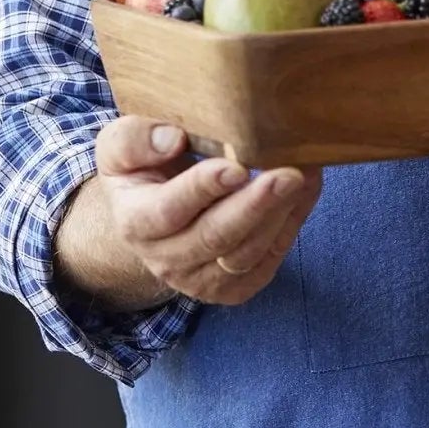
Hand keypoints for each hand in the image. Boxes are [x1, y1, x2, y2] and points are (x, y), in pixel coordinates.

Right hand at [55, 116, 321, 310]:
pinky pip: (268, 261)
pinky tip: (306, 190)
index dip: (203, 190)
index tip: (236, 168)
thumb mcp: (121, 146)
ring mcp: (201, 279)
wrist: (152, 214)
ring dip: (280, 215)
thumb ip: (134, 140)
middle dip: (255, 206)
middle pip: (215, 237)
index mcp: (135, 222)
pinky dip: (292, 225)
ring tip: (304, 175)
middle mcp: (165, 259)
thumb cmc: (142, 169)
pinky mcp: (234, 287)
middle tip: (288, 174)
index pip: (169, 211)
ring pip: (246, 254)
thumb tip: (172, 140)